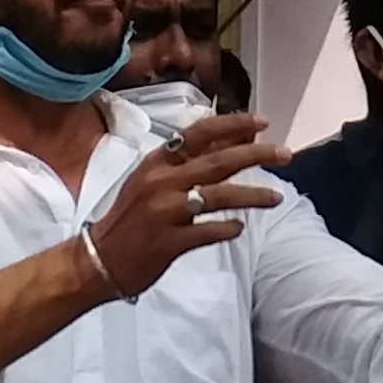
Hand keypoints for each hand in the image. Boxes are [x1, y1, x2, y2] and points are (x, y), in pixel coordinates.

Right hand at [82, 111, 288, 296]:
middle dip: (256, 155)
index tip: (262, 122)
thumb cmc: (128, 218)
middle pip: (217, 161)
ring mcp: (165, 211)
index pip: (200, 133)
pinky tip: (239, 228)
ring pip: (218, 196)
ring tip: (277, 198)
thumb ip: (184, 164)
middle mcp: (162, 182)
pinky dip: (227, 229)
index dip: (233, 125)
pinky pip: (207, 232)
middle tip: (285, 153)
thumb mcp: (150, 181)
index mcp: (157, 163)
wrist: (97, 260)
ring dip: (252, 196)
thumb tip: (227, 144)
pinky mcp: (169, 242)